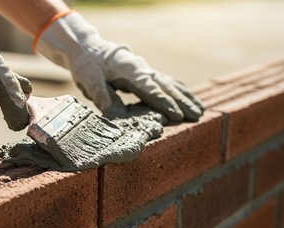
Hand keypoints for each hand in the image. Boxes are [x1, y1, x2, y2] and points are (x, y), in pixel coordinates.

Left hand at [36, 12, 203, 120]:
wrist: (89, 50)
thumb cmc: (88, 65)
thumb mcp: (89, 79)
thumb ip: (101, 95)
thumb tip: (114, 115)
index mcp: (128, 68)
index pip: (148, 86)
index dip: (162, 101)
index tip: (176, 114)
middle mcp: (141, 67)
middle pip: (165, 85)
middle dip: (181, 101)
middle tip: (196, 116)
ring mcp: (145, 69)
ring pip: (169, 83)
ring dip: (185, 97)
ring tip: (200, 111)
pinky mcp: (145, 74)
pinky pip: (166, 83)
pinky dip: (179, 91)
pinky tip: (189, 99)